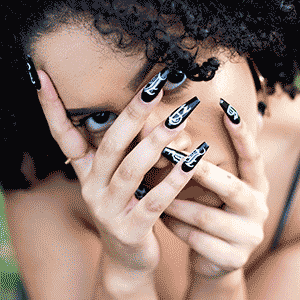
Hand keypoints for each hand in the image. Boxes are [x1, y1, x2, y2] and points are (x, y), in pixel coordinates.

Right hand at [36, 69, 201, 271]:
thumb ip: (126, 152)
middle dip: (131, 115)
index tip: (42, 77)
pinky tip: (193, 161)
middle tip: (154, 88)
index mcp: (87, 173)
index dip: (51, 108)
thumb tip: (147, 117)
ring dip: (156, 143)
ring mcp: (109, 211)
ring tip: (179, 120)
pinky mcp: (130, 231)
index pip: (63, 136)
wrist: (128, 257)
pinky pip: (154, 201)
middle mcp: (92, 189)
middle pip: (109, 146)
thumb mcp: (117, 179)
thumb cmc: (126, 208)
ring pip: (131, 171)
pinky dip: (173, 180)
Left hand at [161, 101, 269, 276]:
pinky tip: (161, 218)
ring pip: (205, 216)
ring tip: (151, 193)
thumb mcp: (215, 190)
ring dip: (175, 203)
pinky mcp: (233, 258)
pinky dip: (174, 226)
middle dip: (200, 171)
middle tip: (171, 155)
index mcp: (256, 187)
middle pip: (230, 186)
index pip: (253, 157)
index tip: (226, 108)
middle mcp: (258, 209)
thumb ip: (210, 166)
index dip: (242, 134)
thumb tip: (205, 125)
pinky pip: (196, 239)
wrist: (213, 258)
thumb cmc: (210, 213)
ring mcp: (249, 236)